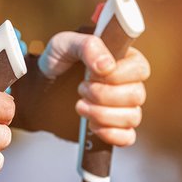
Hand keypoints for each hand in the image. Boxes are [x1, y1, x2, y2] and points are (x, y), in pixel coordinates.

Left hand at [39, 31, 149, 145]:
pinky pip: (127, 137)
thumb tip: (107, 66)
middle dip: (104, 95)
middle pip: (137, 95)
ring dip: (103, 114)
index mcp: (123, 59)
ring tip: (79, 106)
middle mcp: (128, 83)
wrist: (41, 86)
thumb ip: (88, 46)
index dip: (118, 75)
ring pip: (133, 117)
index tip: (93, 73)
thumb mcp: (65, 44)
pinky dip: (111, 134)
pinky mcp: (114, 127)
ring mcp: (123, 107)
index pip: (140, 68)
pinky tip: (92, 126)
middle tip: (80, 88)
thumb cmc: (57, 60)